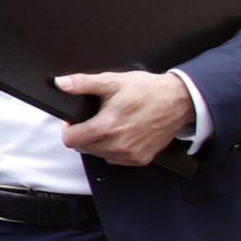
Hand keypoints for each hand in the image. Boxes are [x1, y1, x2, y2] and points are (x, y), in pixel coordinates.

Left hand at [55, 71, 194, 166]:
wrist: (179, 101)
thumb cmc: (149, 90)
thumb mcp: (113, 81)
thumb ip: (83, 83)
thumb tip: (61, 83)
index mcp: (108, 126)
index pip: (70, 140)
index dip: (68, 128)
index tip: (74, 120)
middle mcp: (118, 145)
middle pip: (82, 148)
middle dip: (82, 134)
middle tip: (93, 119)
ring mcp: (130, 154)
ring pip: (98, 154)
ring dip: (97, 142)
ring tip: (110, 124)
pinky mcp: (140, 159)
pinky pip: (115, 159)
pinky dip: (113, 149)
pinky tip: (122, 133)